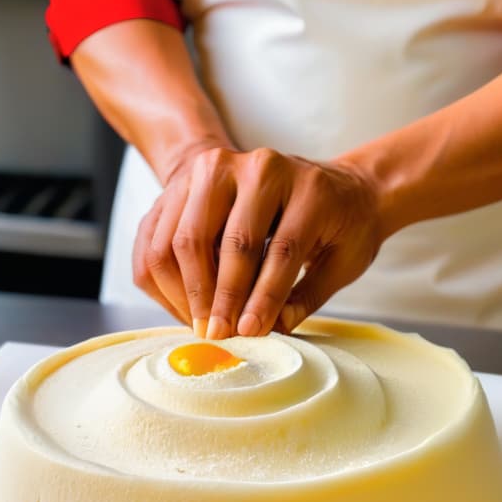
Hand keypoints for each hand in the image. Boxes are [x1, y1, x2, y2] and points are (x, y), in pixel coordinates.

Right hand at [133, 147, 383, 337]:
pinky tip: (182, 304)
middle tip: (218, 334)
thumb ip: (308, 295)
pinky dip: (166, 275)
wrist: (316, 177)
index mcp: (308, 186)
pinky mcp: (186, 181)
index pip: (281, 248)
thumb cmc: (335, 220)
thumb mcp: (343, 258)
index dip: (263, 297)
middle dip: (219, 296)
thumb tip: (274, 329)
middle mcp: (258, 168)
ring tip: (200, 323)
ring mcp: (216, 169)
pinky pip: (158, 234)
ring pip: (183, 237)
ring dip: (186, 289)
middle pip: (224, 239)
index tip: (250, 332)